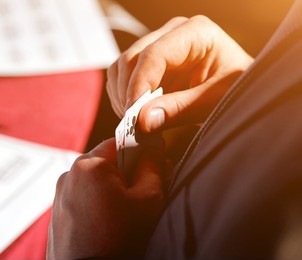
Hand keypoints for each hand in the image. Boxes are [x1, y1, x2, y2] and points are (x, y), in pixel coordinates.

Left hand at [46, 138, 164, 258]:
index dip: (140, 150)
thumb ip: (153, 168)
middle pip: (106, 162)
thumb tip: (154, 152)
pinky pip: (82, 198)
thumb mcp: (148, 200)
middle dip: (125, 175)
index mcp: (89, 165)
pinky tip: (106, 225)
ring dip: (110, 191)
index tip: (151, 163)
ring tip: (121, 217)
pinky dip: (96, 205)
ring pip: (94, 181)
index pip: (120, 141)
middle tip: (138, 197)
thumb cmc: (117, 242)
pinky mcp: (57, 212)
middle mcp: (69, 175)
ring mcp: (59, 194)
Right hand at [106, 15, 253, 131]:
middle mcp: (172, 34)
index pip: (154, 54)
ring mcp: (157, 46)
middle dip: (128, 93)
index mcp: (196, 33)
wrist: (240, 95)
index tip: (134, 113)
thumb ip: (179, 109)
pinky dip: (123, 99)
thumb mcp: (213, 102)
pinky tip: (139, 115)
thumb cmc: (236, 92)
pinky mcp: (147, 64)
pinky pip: (121, 79)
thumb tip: (143, 119)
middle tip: (135, 124)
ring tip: (138, 122)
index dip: (139, 84)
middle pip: (131, 59)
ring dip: (122, 97)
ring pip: (121, 68)